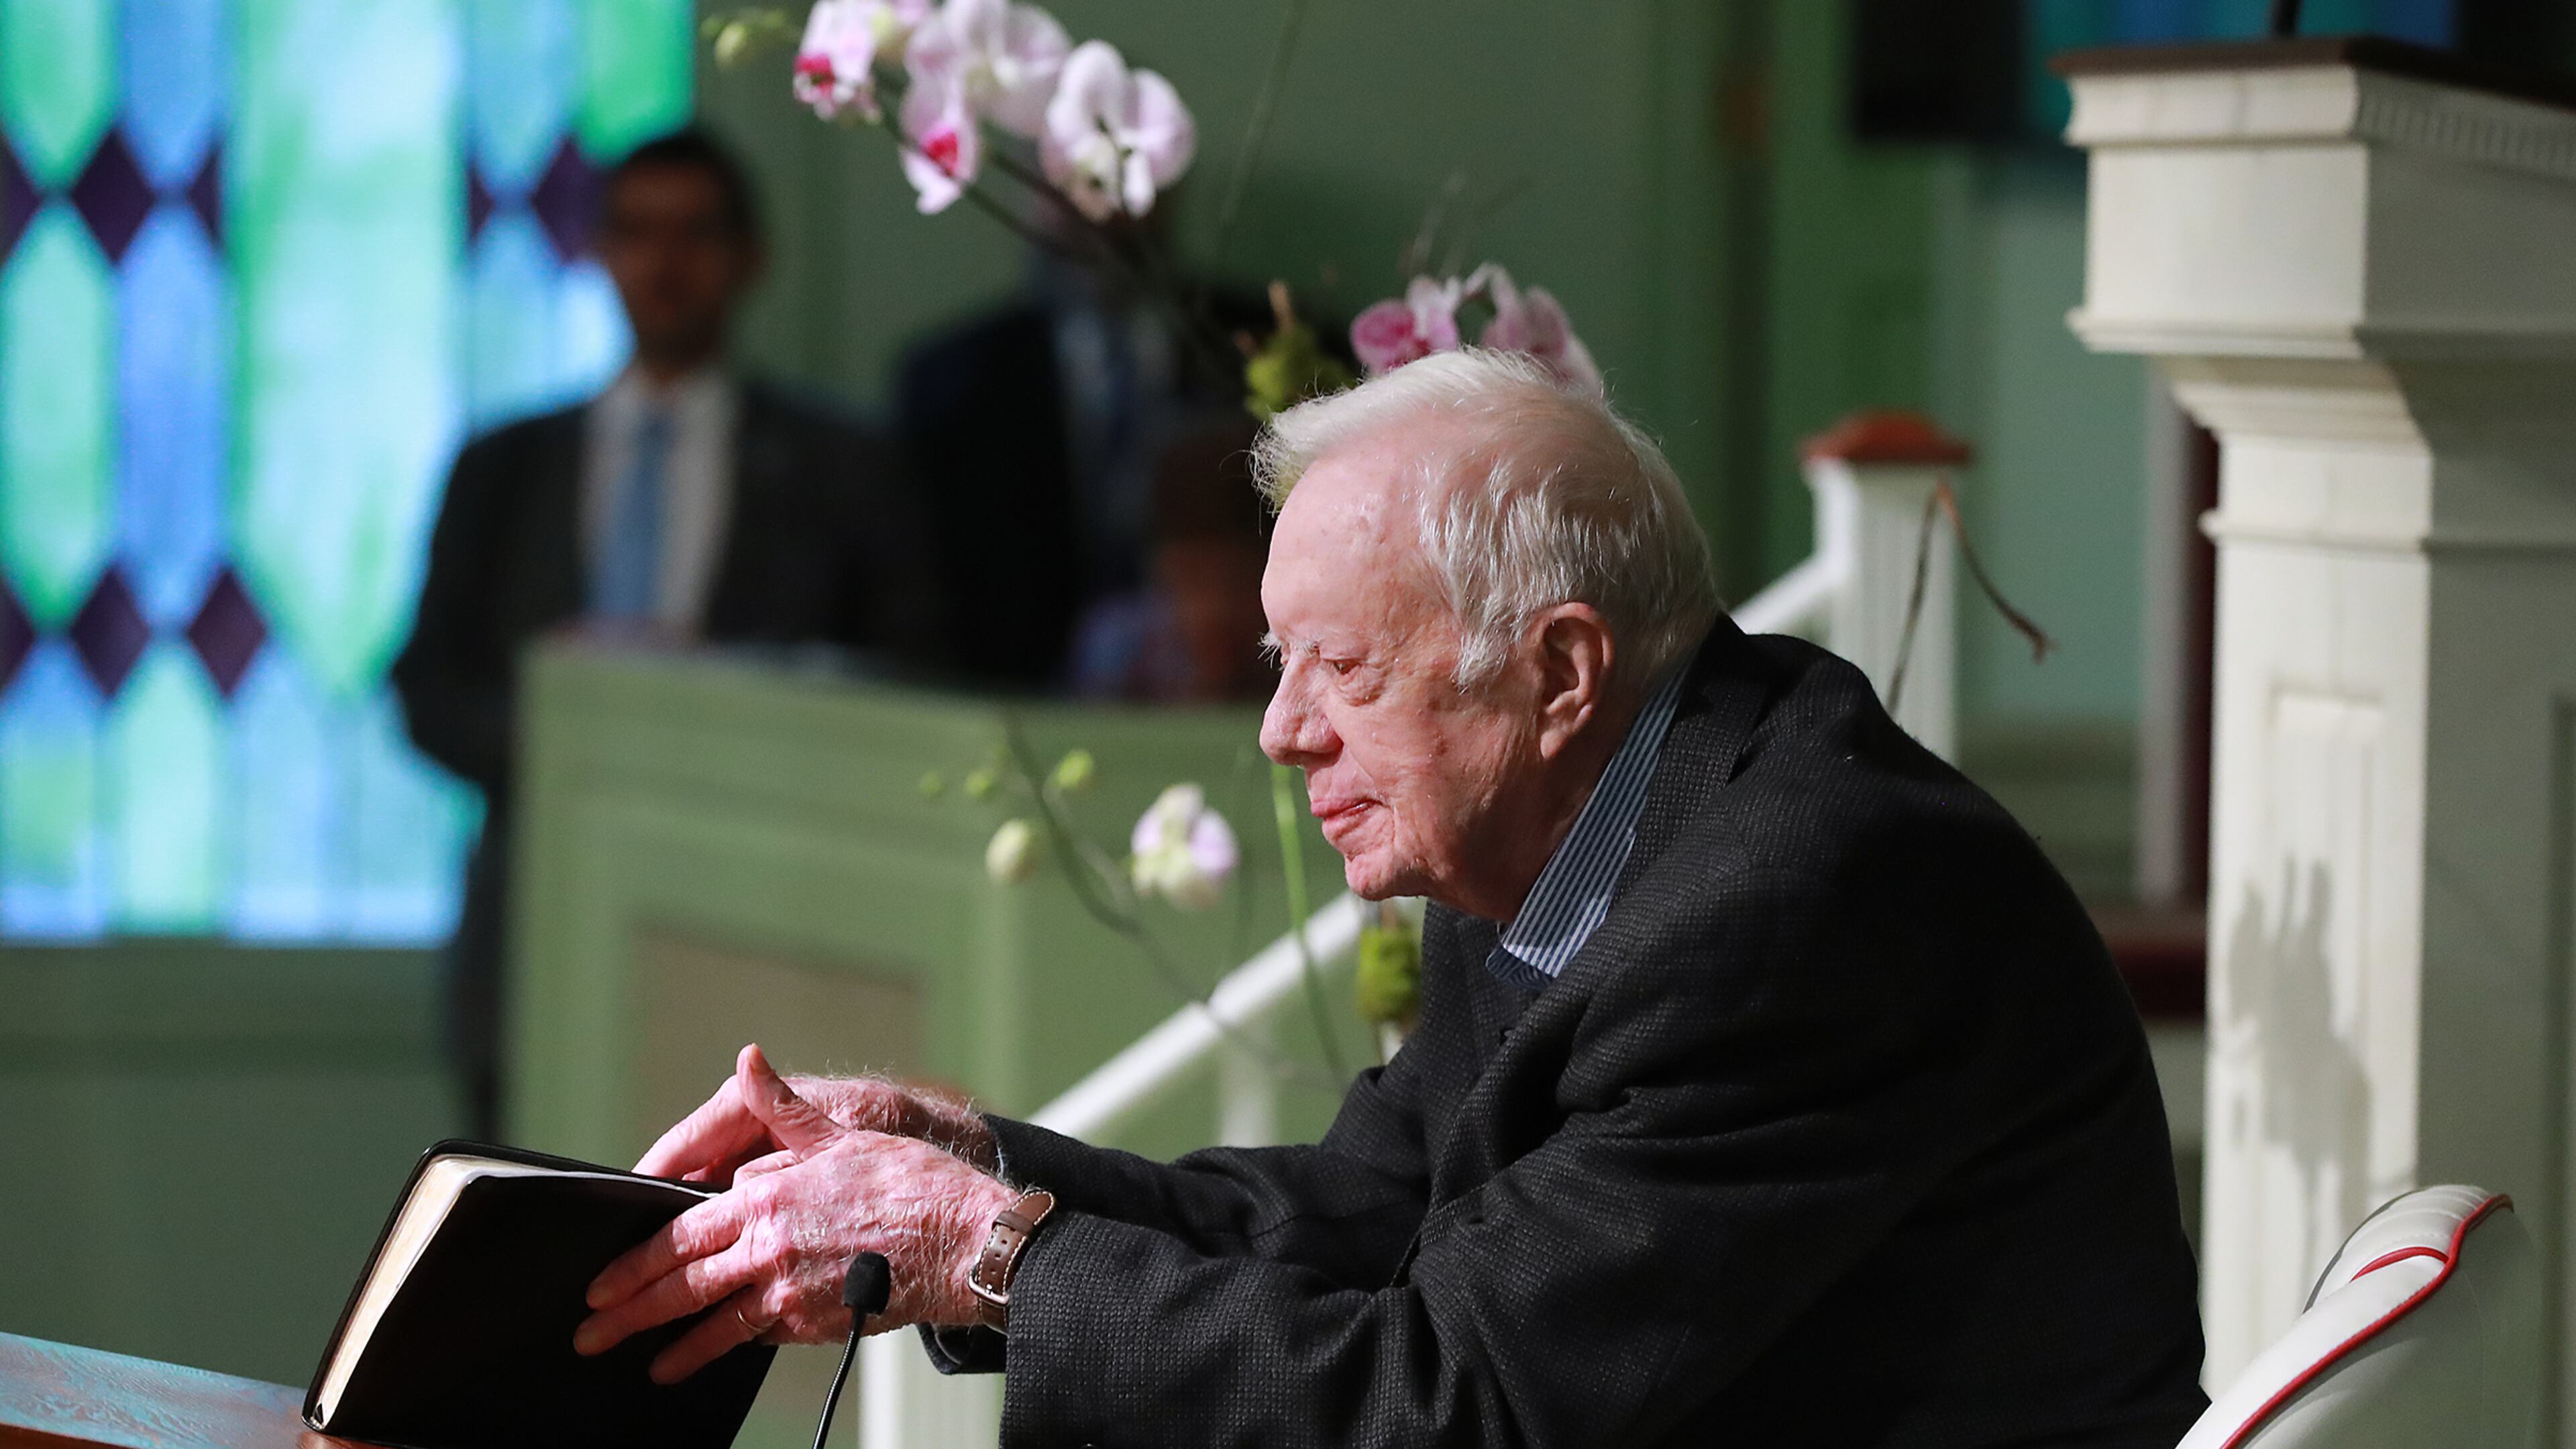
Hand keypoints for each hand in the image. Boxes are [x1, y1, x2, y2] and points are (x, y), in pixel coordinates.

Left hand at [576, 1045, 1018, 1382]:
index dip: (634, 1263)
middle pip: (681, 1286)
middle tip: (590, 1333)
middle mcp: (768, 1247)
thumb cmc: (909, 1182)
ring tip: (641, 1362)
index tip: (603, 1283)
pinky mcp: (817, 1322)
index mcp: (766, 1197)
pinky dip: (729, 1347)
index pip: (679, 1234)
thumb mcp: (838, 1131)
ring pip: (713, 1323)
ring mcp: (790, 1291)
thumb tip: (748, 1060)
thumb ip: (782, 1104)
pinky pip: (760, 1337)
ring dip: (671, 1346)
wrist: (963, 1238)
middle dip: (629, 1312)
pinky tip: (709, 1357)